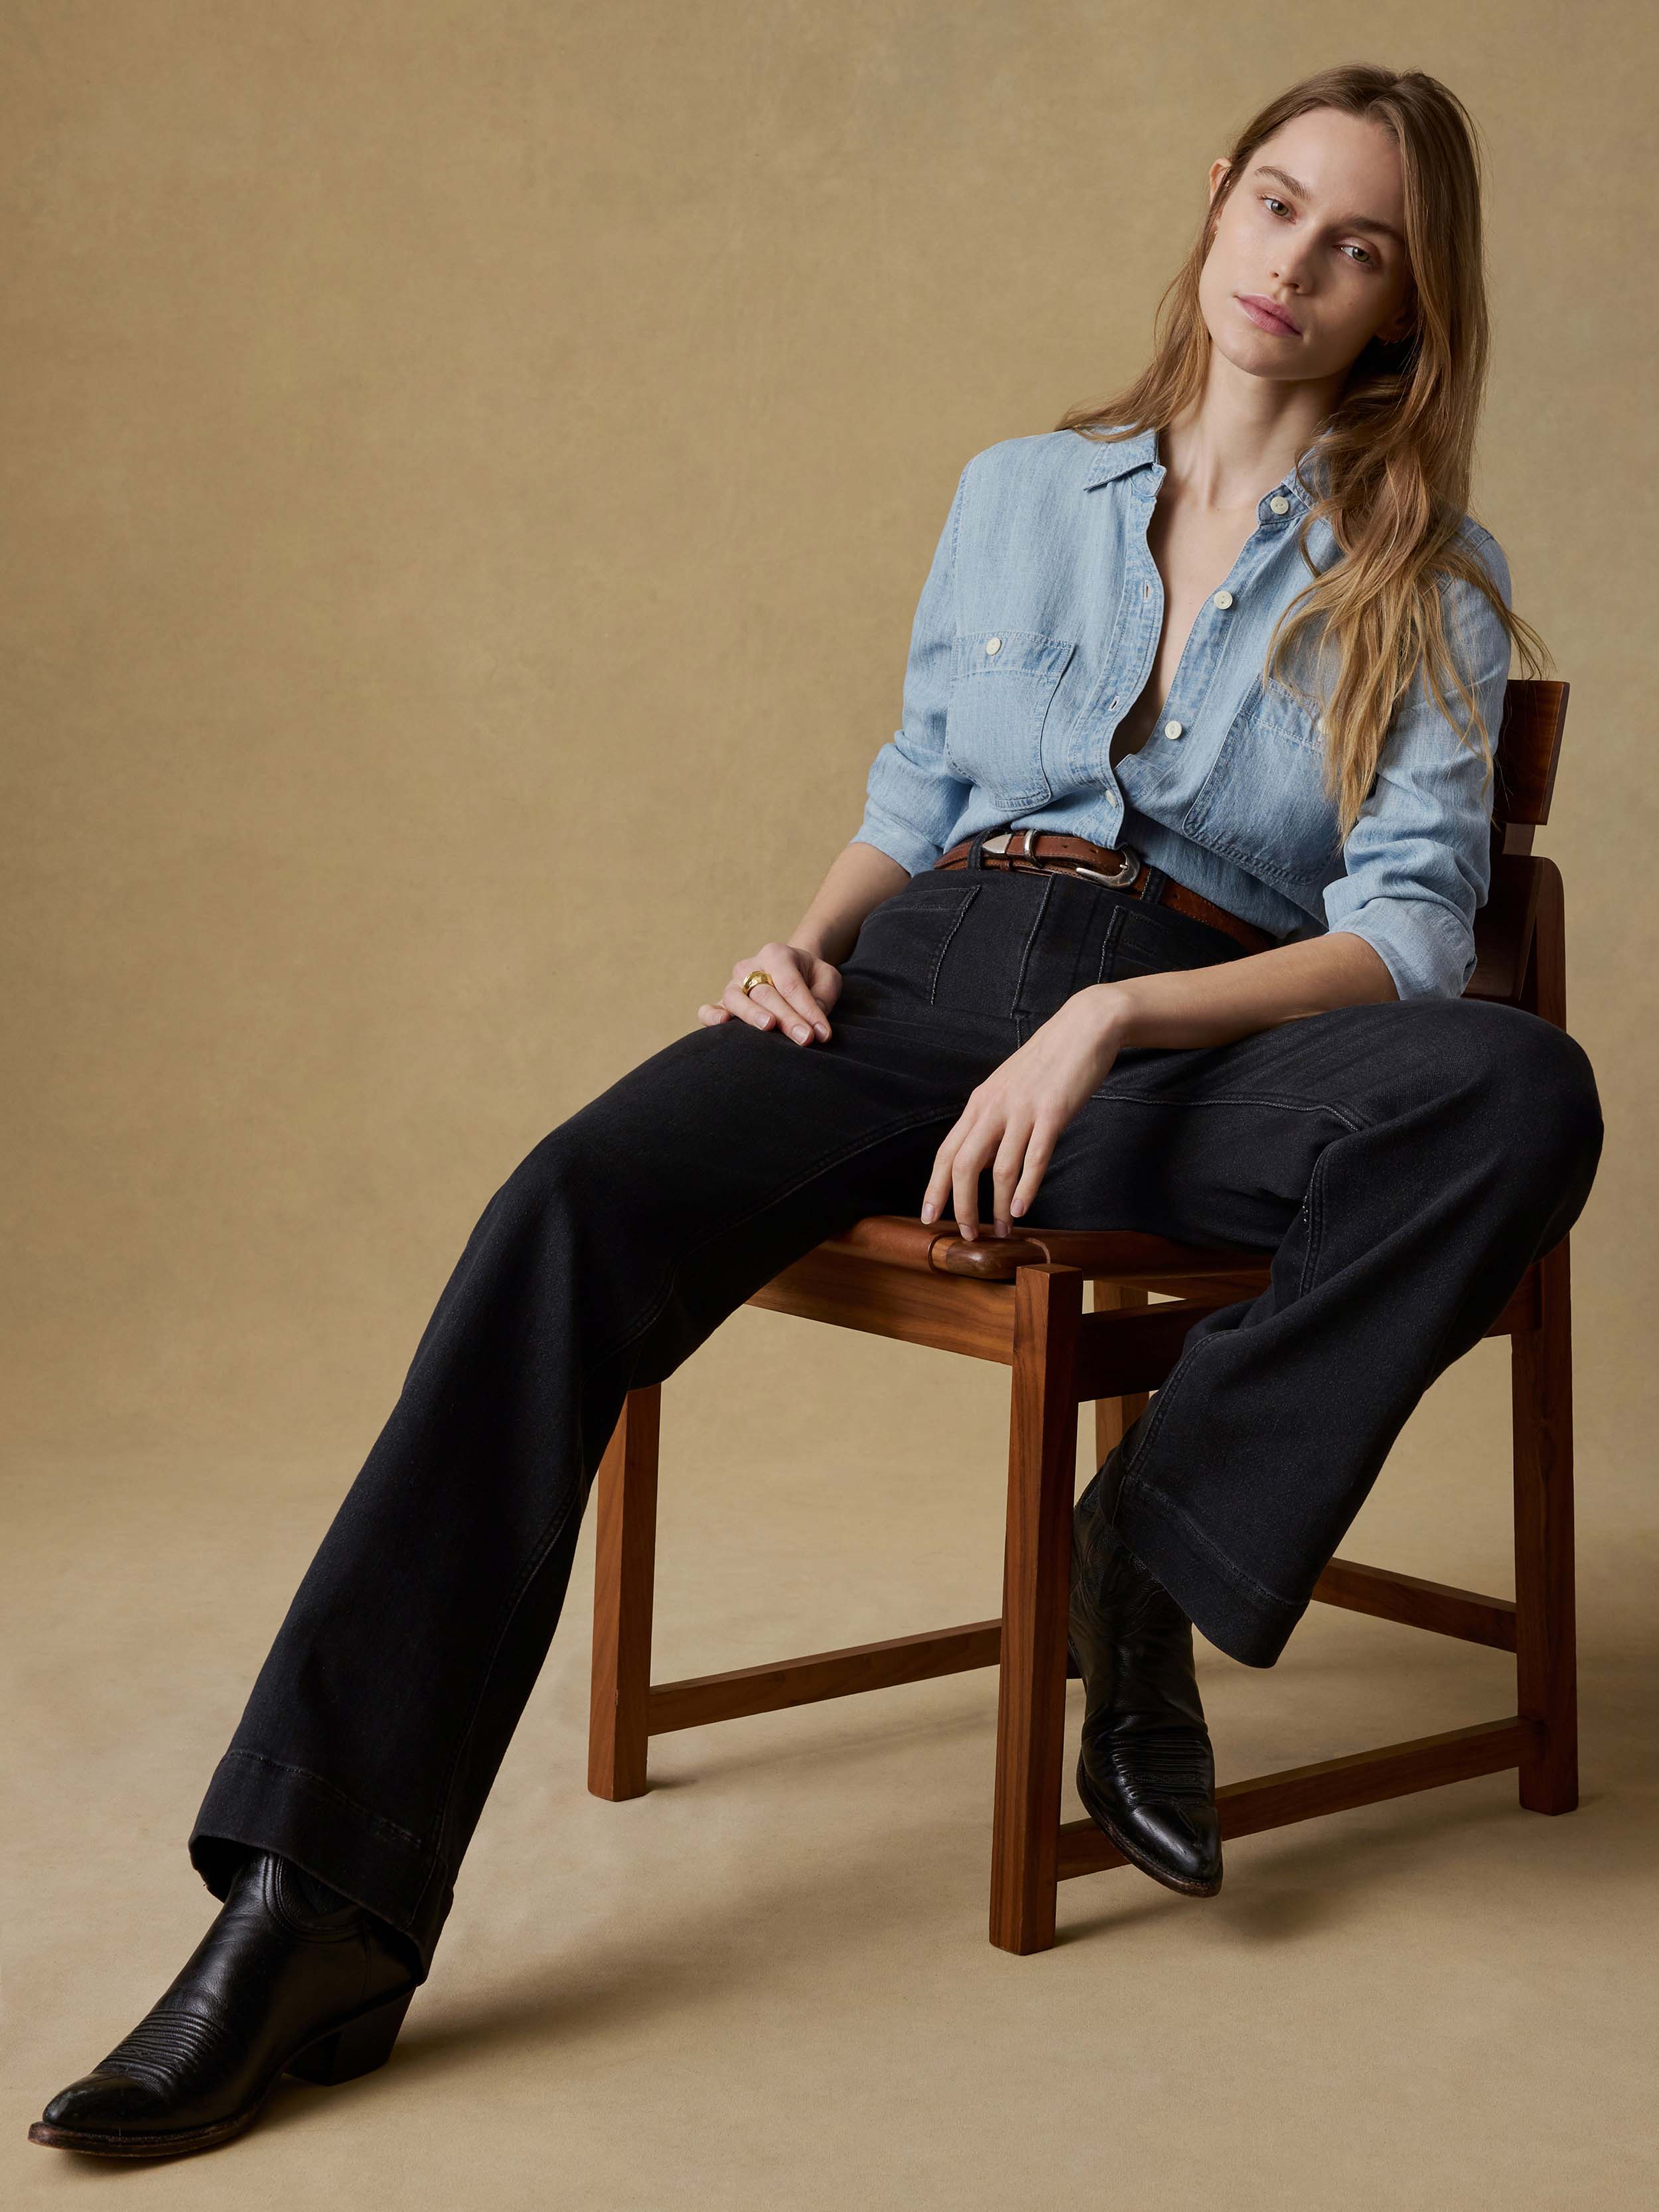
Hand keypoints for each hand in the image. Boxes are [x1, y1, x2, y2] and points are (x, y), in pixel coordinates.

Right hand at [698, 941, 843, 1045]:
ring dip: (752, 1015)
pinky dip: (711, 1016)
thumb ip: (822, 998)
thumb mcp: (826, 978)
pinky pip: (708, 1008)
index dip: (807, 1010)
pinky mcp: (723, 1003)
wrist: (791, 970)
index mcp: (777, 954)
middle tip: (805, 1038)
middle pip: (765, 994)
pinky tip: (722, 1023)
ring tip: (768, 1027)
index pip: (791, 985)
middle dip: (787, 1018)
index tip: (822, 1034)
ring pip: (736, 999)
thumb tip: (814, 1027)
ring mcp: (733, 984)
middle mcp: (750, 967)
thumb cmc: (810, 976)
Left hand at [920, 987, 1128, 1237]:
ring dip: (997, 1206)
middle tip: (967, 1234)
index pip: (946, 1152)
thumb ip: (993, 1119)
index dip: (934, 1188)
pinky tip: (1020, 1208)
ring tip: (1002, 1230)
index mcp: (980, 1102)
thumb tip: (982, 1155)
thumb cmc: (1047, 1062)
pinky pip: (1034, 1157)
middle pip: (962, 1165)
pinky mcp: (1053, 1113)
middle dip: (961, 1206)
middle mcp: (994, 1107)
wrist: (1084, 1028)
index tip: (928, 1216)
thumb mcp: (1008, 1088)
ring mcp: (1023, 1110)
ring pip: (998, 1168)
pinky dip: (1025, 1187)